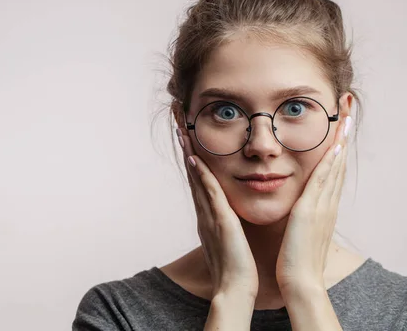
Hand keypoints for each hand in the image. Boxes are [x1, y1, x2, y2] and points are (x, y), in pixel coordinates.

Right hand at [177, 127, 258, 297]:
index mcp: (209, 216)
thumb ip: (227, 225)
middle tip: (178, 125)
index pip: (199, 181)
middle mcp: (204, 212)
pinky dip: (199, 176)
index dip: (193, 157)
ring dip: (188, 153)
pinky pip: (207, 193)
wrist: (234, 290)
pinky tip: (194, 158)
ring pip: (196, 178)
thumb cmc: (237, 267)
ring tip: (181, 131)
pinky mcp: (219, 221)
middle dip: (185, 148)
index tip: (188, 137)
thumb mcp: (230, 240)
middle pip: (192, 174)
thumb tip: (228, 216)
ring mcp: (209, 216)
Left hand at [275, 116, 350, 294]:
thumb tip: (301, 207)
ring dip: (340, 142)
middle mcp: (326, 204)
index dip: (337, 150)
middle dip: (343, 138)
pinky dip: (330, 163)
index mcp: (322, 208)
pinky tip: (334, 146)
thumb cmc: (296, 259)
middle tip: (348, 112)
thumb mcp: (301, 230)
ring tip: (345, 118)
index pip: (332, 172)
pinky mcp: (311, 212)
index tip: (339, 128)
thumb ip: (303, 216)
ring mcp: (321, 207)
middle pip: (338, 164)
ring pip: (334, 168)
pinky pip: (323, 182)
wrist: (300, 282)